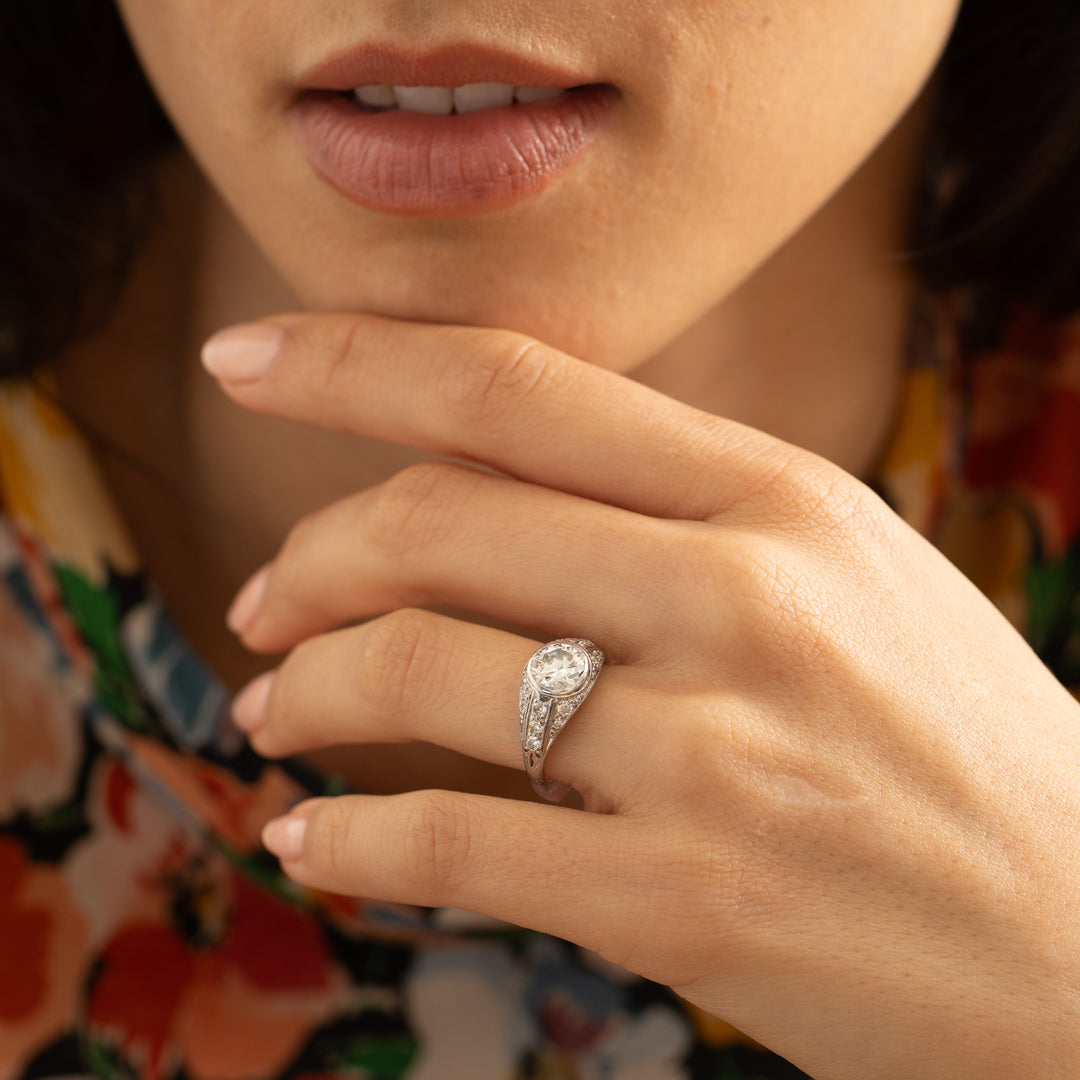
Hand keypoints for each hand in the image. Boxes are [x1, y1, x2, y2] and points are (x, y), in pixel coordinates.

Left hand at [202, 313, 1079, 1079]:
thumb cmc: (947, 740)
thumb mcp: (840, 573)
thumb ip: (677, 514)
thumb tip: (488, 487)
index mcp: (777, 497)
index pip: (517, 385)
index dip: (356, 361)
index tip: (247, 359)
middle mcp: (741, 597)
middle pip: (440, 519)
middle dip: (306, 556)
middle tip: (257, 601)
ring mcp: (714, 752)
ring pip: (420, 675)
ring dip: (305, 691)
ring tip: (269, 713)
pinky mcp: (688, 901)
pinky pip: (455, 844)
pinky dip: (351, 838)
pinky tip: (311, 839)